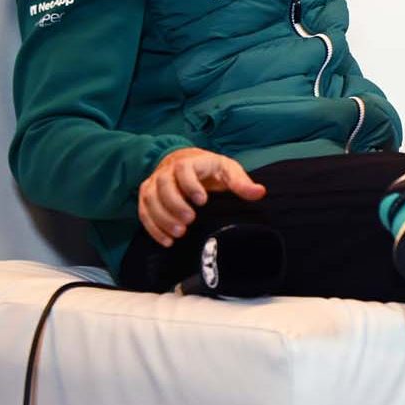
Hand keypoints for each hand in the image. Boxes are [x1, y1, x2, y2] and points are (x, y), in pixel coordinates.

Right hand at [138, 147, 265, 246]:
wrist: (186, 163)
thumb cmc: (211, 170)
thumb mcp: (229, 171)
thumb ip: (241, 183)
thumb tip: (260, 192)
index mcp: (188, 163)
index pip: (183, 169)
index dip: (190, 185)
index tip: (202, 201)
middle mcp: (166, 172)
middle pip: (163, 186)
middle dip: (175, 205)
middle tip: (189, 221)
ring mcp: (154, 185)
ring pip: (151, 200)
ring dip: (163, 218)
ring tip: (179, 234)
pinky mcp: (147, 198)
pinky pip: (144, 213)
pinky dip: (153, 228)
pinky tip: (167, 241)